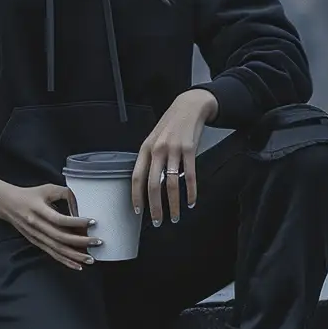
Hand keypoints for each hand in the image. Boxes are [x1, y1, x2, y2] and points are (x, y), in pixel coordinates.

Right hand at [0, 173, 95, 271]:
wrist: (7, 203)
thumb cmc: (30, 194)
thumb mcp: (47, 189)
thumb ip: (65, 194)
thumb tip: (81, 206)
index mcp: (38, 209)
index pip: (60, 219)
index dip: (77, 222)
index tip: (93, 221)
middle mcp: (36, 225)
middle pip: (61, 237)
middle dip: (81, 241)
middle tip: (98, 242)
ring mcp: (36, 236)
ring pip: (58, 249)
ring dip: (76, 255)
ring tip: (91, 258)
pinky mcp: (36, 242)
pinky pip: (53, 254)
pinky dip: (66, 261)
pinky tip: (78, 266)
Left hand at [133, 89, 217, 226]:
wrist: (188, 107)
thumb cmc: (170, 126)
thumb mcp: (153, 139)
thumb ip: (150, 159)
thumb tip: (146, 184)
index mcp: (145, 148)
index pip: (136, 177)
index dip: (136, 196)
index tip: (138, 211)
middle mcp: (157, 150)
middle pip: (153, 184)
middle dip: (155, 207)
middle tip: (157, 221)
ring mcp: (173, 149)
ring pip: (171, 184)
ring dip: (173, 204)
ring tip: (176, 217)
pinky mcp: (190, 150)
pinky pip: (190, 176)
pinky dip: (191, 192)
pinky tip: (191, 202)